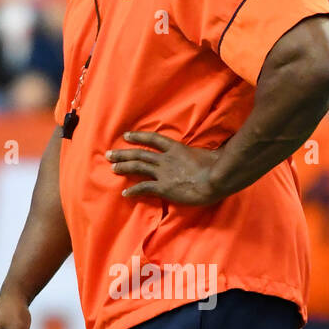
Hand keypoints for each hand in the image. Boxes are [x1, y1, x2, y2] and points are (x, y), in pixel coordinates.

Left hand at [106, 132, 222, 204]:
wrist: (216, 178)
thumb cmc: (218, 166)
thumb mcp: (210, 153)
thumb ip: (205, 152)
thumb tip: (217, 150)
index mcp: (177, 149)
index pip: (154, 139)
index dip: (138, 137)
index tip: (126, 136)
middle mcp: (166, 159)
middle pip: (140, 154)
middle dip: (123, 153)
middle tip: (109, 153)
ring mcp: (164, 173)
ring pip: (138, 167)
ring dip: (124, 167)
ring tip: (112, 168)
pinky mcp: (164, 187)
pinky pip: (144, 187)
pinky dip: (133, 190)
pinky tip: (125, 193)